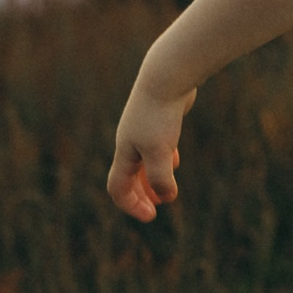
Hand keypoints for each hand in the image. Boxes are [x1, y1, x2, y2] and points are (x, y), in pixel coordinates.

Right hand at [107, 85, 191, 219]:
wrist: (167, 76)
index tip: (151, 216)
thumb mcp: (160, 151)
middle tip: (155, 209)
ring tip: (164, 191)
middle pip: (128, 177)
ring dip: (151, 179)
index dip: (131, 205)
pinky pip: (157, 146)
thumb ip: (160, 177)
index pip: (117, 188)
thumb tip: (167, 197)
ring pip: (142, 161)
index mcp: (124, 151)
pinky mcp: (159, 120)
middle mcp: (130, 141)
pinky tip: (175, 162)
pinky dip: (163, 159)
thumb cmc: (160, 114)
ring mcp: (143, 129)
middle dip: (140, 196)